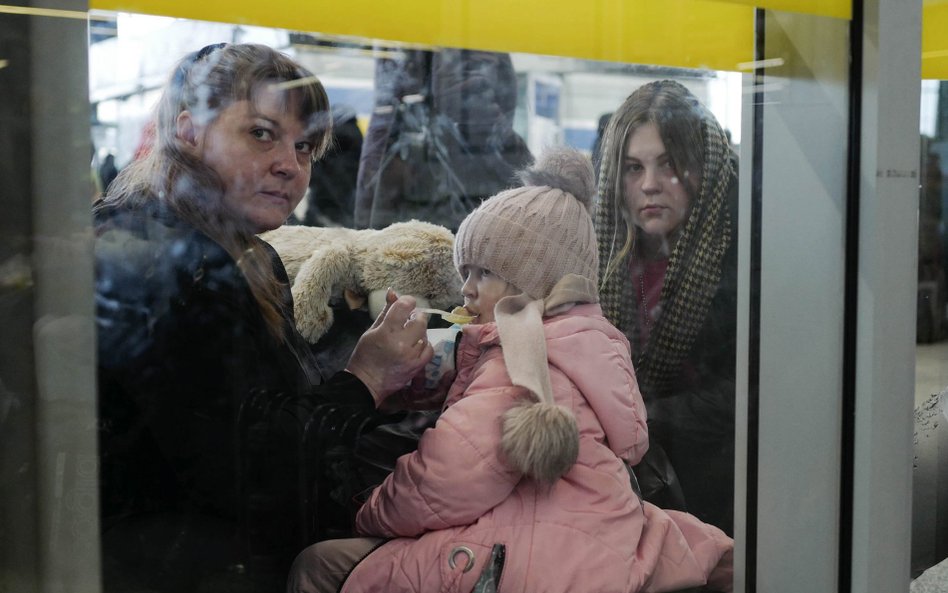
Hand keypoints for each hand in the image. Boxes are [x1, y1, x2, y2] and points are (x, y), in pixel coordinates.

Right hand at [346, 288, 433, 405]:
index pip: (405, 307)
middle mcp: (401, 343)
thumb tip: (393, 292)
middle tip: (408, 320)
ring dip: (419, 332)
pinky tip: (415, 345)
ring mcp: (411, 356)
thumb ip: (386, 311)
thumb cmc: (365, 355)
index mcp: (386, 332)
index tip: (405, 304)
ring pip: (425, 334)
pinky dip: (424, 344)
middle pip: (420, 320)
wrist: (366, 384)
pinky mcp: (417, 366)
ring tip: (409, 335)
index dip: (407, 301)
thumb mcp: (371, 330)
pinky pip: (429, 349)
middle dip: (416, 316)